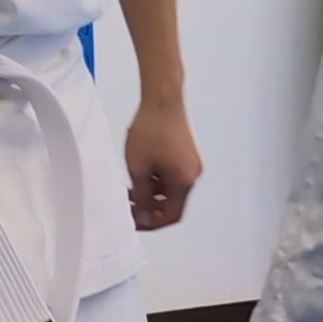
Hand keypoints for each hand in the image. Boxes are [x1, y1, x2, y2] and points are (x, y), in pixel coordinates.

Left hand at [125, 102, 203, 230]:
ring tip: (130, 188)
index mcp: (184, 181)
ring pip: (170, 189)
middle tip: (130, 206)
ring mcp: (191, 163)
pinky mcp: (186, 153)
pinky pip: (172, 175)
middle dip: (150, 207)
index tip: (135, 221)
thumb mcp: (139, 169)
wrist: (162, 99)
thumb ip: (141, 197)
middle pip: (172, 203)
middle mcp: (192, 175)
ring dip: (151, 193)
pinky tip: (140, 171)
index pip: (172, 215)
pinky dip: (157, 179)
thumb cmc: (151, 130)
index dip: (152, 222)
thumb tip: (143, 217)